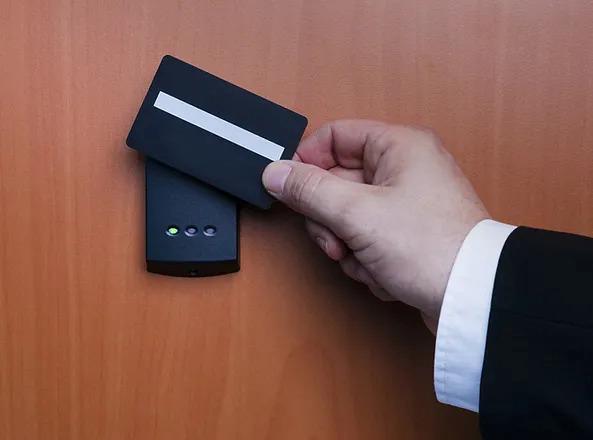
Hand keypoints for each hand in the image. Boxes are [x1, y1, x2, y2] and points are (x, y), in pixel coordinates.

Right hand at [262, 120, 488, 328]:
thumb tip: (275, 172)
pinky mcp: (406, 233)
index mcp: (398, 146)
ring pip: (347, 214)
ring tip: (365, 261)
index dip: (307, 161)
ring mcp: (405, 203)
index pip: (334, 136)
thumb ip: (310, 190)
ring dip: (346, 244)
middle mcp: (403, 168)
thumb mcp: (358, 213)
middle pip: (337, 180)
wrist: (471, 299)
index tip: (290, 190)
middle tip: (335, 240)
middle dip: (328, 218)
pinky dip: (365, 259)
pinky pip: (365, 237)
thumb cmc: (429, 247)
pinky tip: (382, 273)